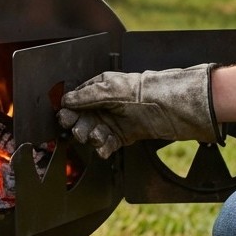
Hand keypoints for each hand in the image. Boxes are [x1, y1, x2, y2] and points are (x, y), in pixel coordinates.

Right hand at [56, 63, 219, 158]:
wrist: (170, 107)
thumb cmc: (143, 92)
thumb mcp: (111, 89)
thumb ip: (87, 96)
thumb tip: (67, 100)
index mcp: (100, 88)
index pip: (77, 100)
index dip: (70, 110)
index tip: (65, 119)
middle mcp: (106, 104)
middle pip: (83, 118)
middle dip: (80, 126)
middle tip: (81, 130)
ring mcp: (115, 120)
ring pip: (94, 132)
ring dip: (93, 137)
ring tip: (98, 137)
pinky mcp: (124, 135)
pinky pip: (107, 143)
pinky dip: (104, 148)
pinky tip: (104, 148)